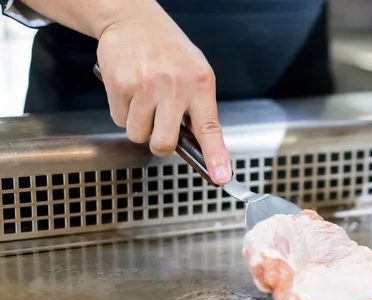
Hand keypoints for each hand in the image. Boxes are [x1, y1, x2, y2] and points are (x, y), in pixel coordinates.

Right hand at [96, 1, 231, 183]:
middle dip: (159, 145)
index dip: (215, 157)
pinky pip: (119, 119)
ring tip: (144, 99)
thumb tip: (198, 146)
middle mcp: (175, 86)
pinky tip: (130, 90)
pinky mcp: (119, 84)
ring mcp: (146, 86)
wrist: (133, 19)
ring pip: (138, 134)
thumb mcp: (195, 73)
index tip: (221, 177)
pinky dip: (123, 111)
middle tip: (159, 130)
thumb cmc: (168, 51)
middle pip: (164, 143)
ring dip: (139, 125)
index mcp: (200, 84)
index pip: (210, 129)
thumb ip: (198, 108)